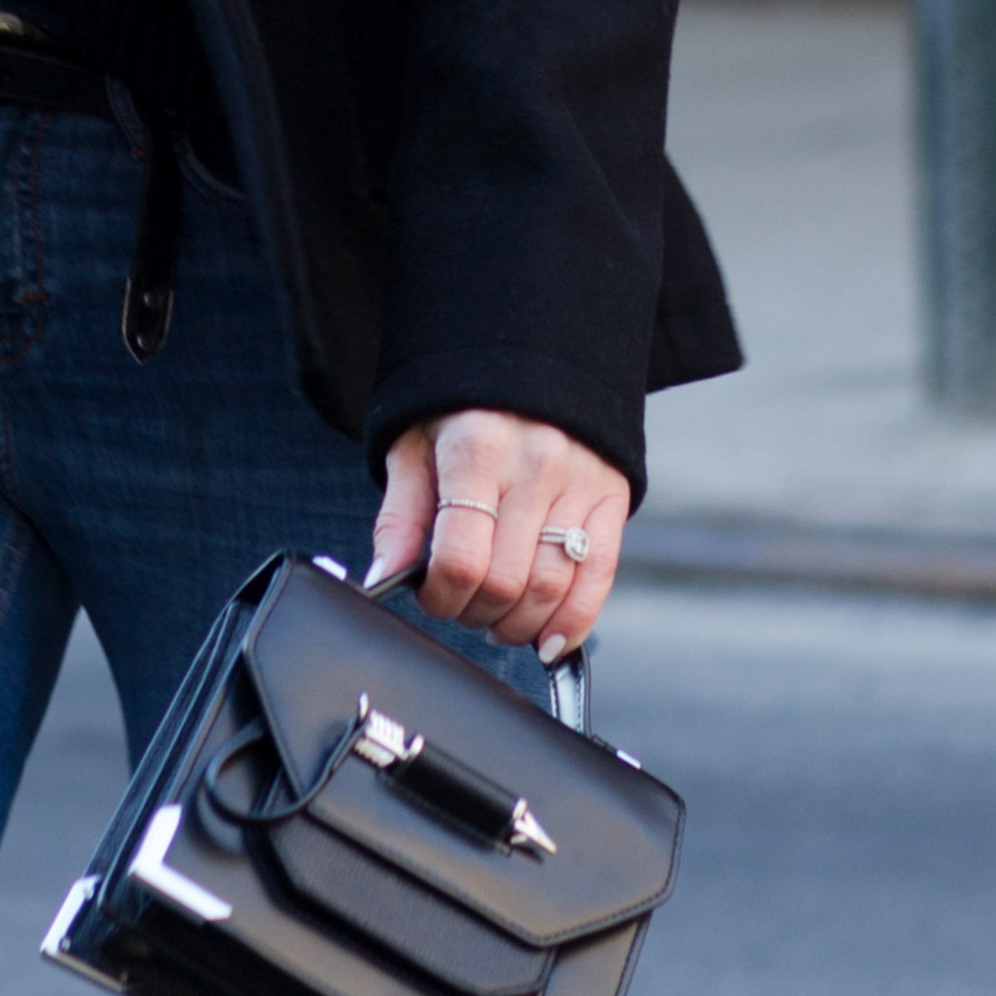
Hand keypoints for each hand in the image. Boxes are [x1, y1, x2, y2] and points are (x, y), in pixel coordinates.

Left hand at [369, 409, 629, 662]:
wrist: (529, 354)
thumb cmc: (462, 411)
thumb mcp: (415, 447)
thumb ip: (400, 515)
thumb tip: (382, 578)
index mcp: (476, 449)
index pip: (460, 558)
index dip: (441, 597)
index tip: (433, 597)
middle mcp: (534, 464)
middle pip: (506, 581)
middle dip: (476, 614)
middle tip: (464, 609)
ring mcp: (579, 480)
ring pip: (551, 586)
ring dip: (519, 625)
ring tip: (498, 622)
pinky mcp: (612, 493)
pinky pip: (599, 574)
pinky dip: (575, 621)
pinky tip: (550, 642)